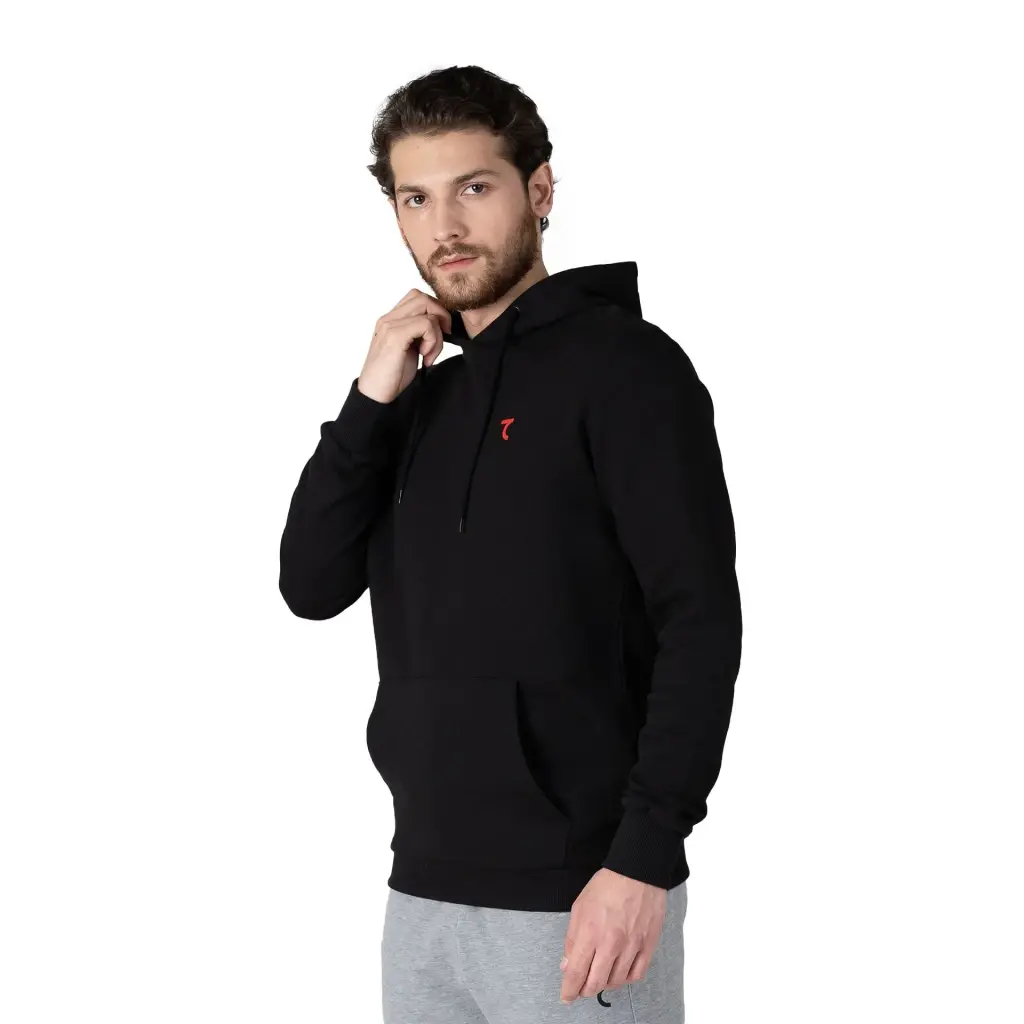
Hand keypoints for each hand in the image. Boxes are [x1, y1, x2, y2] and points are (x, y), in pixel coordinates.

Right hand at [358, 288, 452, 404]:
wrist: (375, 394)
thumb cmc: (392, 375)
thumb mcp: (410, 349)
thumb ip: (420, 334)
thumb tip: (443, 325)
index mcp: (391, 320)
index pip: (418, 298)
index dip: (435, 312)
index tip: (440, 335)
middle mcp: (388, 318)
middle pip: (424, 298)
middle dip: (441, 317)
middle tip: (441, 341)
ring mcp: (390, 325)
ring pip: (427, 309)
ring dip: (437, 333)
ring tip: (430, 354)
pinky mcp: (395, 336)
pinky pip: (426, 324)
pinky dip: (433, 341)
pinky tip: (426, 357)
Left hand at [559, 867, 666, 1005]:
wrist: (637, 872)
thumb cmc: (607, 886)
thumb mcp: (579, 907)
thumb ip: (572, 938)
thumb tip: (567, 964)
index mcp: (590, 932)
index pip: (576, 972)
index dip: (569, 990)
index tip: (566, 996)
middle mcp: (611, 943)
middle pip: (595, 983)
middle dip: (585, 990)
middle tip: (581, 989)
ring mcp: (632, 946)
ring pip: (616, 981)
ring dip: (604, 984)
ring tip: (599, 976)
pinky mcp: (648, 945)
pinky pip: (636, 974)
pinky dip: (625, 979)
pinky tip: (619, 973)